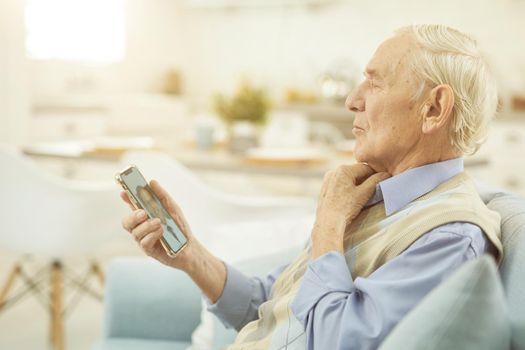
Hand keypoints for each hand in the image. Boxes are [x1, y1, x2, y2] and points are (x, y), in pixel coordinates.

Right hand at [120, 180, 226, 302]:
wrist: (190, 247)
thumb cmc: (179, 227)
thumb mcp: (173, 208)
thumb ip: (162, 196)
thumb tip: (152, 182)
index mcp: (145, 216)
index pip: (131, 206)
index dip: (126, 199)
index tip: (123, 192)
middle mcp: (141, 228)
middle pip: (126, 222)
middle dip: (132, 216)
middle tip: (143, 212)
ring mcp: (143, 240)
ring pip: (135, 232)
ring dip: (146, 226)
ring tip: (158, 222)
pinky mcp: (149, 250)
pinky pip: (144, 242)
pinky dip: (152, 235)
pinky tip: (161, 232)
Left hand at [311, 164, 389, 257]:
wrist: (328, 222)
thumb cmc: (345, 208)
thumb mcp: (364, 193)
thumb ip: (375, 181)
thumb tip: (385, 174)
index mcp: (343, 170)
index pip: (365, 167)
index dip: (376, 174)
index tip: (382, 181)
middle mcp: (333, 172)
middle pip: (356, 172)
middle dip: (366, 180)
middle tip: (374, 189)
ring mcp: (328, 180)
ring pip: (348, 179)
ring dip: (357, 184)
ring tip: (364, 195)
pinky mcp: (325, 189)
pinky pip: (340, 185)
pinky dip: (348, 189)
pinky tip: (352, 199)